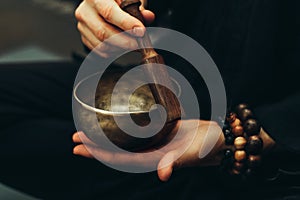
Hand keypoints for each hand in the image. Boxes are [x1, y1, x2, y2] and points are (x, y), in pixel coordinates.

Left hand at [72, 120, 225, 180]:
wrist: (217, 137)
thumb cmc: (208, 146)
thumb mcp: (193, 153)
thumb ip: (178, 161)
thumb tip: (163, 174)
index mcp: (154, 160)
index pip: (120, 159)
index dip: (99, 154)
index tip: (80, 147)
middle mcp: (150, 153)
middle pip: (116, 151)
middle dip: (95, 146)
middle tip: (75, 136)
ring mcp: (153, 142)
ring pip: (123, 141)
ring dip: (105, 136)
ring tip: (87, 129)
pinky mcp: (158, 131)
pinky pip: (135, 131)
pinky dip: (122, 127)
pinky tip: (114, 120)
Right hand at [75, 0, 154, 56]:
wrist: (103, 3)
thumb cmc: (116, 0)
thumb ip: (137, 8)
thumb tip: (149, 17)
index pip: (109, 13)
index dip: (126, 24)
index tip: (140, 31)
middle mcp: (85, 11)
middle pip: (103, 32)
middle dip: (125, 41)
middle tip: (139, 43)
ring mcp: (83, 26)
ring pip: (101, 45)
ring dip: (120, 49)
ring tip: (132, 45)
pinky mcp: (85, 37)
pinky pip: (99, 51)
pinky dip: (114, 52)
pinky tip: (122, 47)